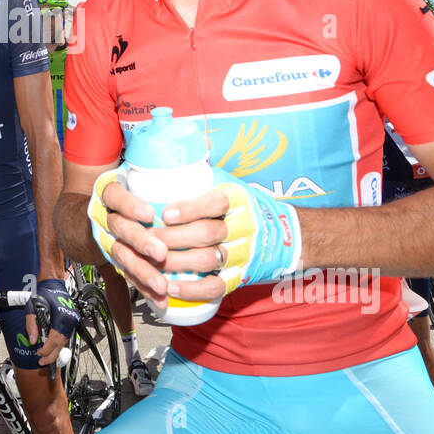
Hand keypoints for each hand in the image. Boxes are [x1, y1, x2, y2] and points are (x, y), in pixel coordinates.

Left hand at [26, 278, 77, 366]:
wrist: (53, 283)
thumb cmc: (43, 293)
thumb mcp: (32, 308)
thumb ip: (32, 325)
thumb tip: (33, 341)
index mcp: (61, 316)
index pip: (54, 339)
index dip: (46, 350)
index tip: (38, 354)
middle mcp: (70, 319)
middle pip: (61, 343)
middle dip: (52, 355)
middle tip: (42, 362)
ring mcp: (73, 320)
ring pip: (64, 340)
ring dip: (55, 350)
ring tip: (45, 357)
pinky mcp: (72, 319)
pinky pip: (66, 335)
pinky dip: (58, 342)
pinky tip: (52, 347)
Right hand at [86, 168, 175, 307]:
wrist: (92, 217)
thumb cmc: (130, 193)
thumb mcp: (138, 175)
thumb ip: (168, 164)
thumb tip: (204, 147)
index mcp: (111, 193)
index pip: (116, 196)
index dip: (130, 205)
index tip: (149, 214)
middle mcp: (106, 217)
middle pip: (120, 230)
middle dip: (140, 242)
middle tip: (160, 252)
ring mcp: (108, 241)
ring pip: (122, 257)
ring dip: (142, 272)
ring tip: (161, 285)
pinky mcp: (114, 260)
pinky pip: (126, 277)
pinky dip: (142, 288)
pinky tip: (158, 299)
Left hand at [87, 171, 303, 310]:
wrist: (286, 235)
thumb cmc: (246, 206)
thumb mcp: (232, 183)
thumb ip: (207, 170)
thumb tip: (188, 144)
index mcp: (239, 199)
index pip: (216, 201)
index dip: (190, 208)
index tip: (165, 213)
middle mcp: (244, 226)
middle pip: (207, 233)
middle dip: (173, 238)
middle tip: (148, 239)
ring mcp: (244, 253)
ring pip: (209, 260)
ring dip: (177, 263)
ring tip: (152, 262)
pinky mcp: (241, 276)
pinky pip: (217, 286)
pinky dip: (192, 290)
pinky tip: (171, 287)